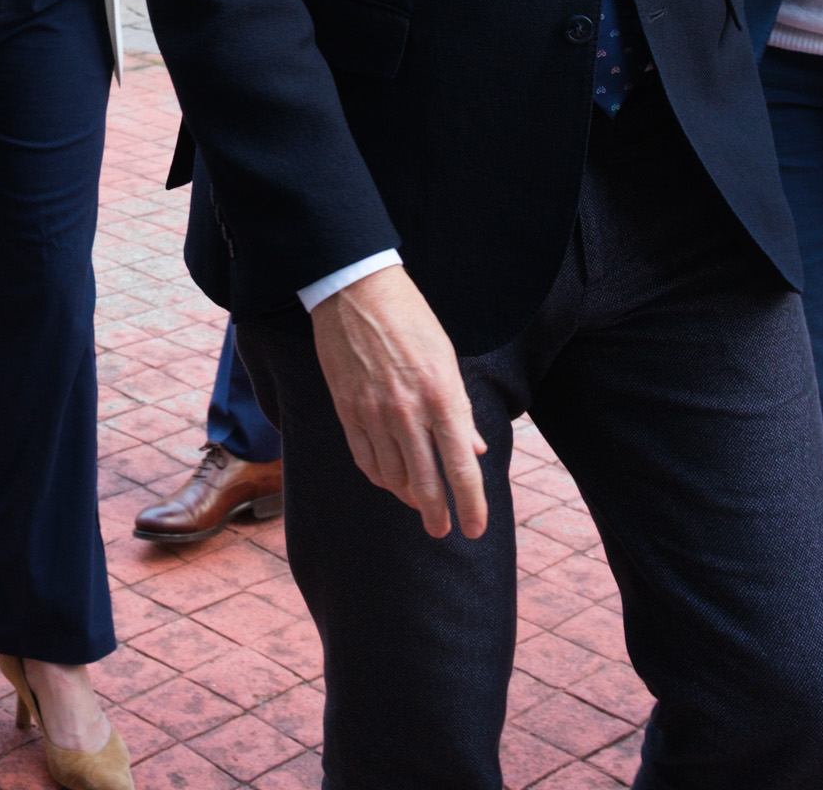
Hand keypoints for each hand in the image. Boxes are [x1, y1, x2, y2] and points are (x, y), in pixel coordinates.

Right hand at [308, 267, 487, 539]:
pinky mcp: (347, 410)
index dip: (471, 505)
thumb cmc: (411, 320)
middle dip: (437, 515)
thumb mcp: (447, 360)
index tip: (475, 529)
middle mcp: (408, 412)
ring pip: (393, 477)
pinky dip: (380, 478)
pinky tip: (389, 482)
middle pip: (426, 483)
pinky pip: (364, 459)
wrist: (355, 291)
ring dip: (408, 497)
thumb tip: (475, 451)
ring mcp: (373, 413)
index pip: (462, 468)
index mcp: (441, 396)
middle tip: (443, 530)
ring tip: (419, 504)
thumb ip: (461, 410)